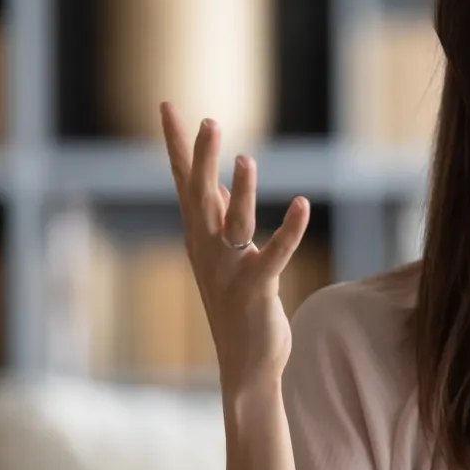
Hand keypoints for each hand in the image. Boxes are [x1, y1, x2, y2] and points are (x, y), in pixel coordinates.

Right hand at [161, 102, 310, 390]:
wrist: (246, 363)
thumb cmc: (236, 305)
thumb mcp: (223, 253)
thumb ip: (219, 216)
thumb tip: (216, 180)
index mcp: (200, 236)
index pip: (184, 180)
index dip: (176, 143)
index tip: (167, 105)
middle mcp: (209, 249)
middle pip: (199, 194)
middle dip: (201, 157)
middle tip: (205, 120)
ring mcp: (230, 269)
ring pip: (234, 221)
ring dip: (240, 190)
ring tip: (247, 158)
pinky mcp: (257, 287)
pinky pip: (275, 253)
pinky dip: (289, 229)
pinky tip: (302, 204)